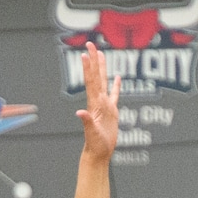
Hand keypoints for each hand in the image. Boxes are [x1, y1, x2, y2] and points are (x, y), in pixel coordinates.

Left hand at [75, 40, 120, 159]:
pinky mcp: (112, 112)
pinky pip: (114, 95)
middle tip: (90, 44)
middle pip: (96, 76)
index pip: (91, 82)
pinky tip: (117, 77)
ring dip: (102, 68)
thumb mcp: (91, 133)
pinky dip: (116, 86)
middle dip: (93, 61)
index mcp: (94, 104)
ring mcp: (105, 106)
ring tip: (101, 53)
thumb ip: (86, 122)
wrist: (98, 153)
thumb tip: (80, 113)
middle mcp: (98, 101)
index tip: (85, 53)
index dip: (88, 68)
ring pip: (104, 82)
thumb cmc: (95, 145)